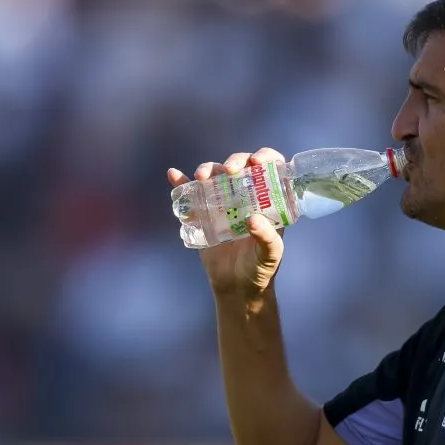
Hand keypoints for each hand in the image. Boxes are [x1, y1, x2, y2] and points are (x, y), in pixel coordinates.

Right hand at [167, 148, 285, 297]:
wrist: (236, 286)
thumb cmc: (260, 268)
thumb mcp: (270, 255)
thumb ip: (267, 239)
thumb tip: (253, 220)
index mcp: (269, 200)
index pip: (270, 169)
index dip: (265, 158)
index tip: (256, 161)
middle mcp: (246, 195)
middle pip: (240, 166)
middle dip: (234, 161)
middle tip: (229, 170)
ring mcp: (224, 202)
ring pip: (215, 175)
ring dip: (208, 169)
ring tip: (201, 177)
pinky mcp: (204, 213)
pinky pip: (190, 193)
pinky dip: (181, 182)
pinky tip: (173, 174)